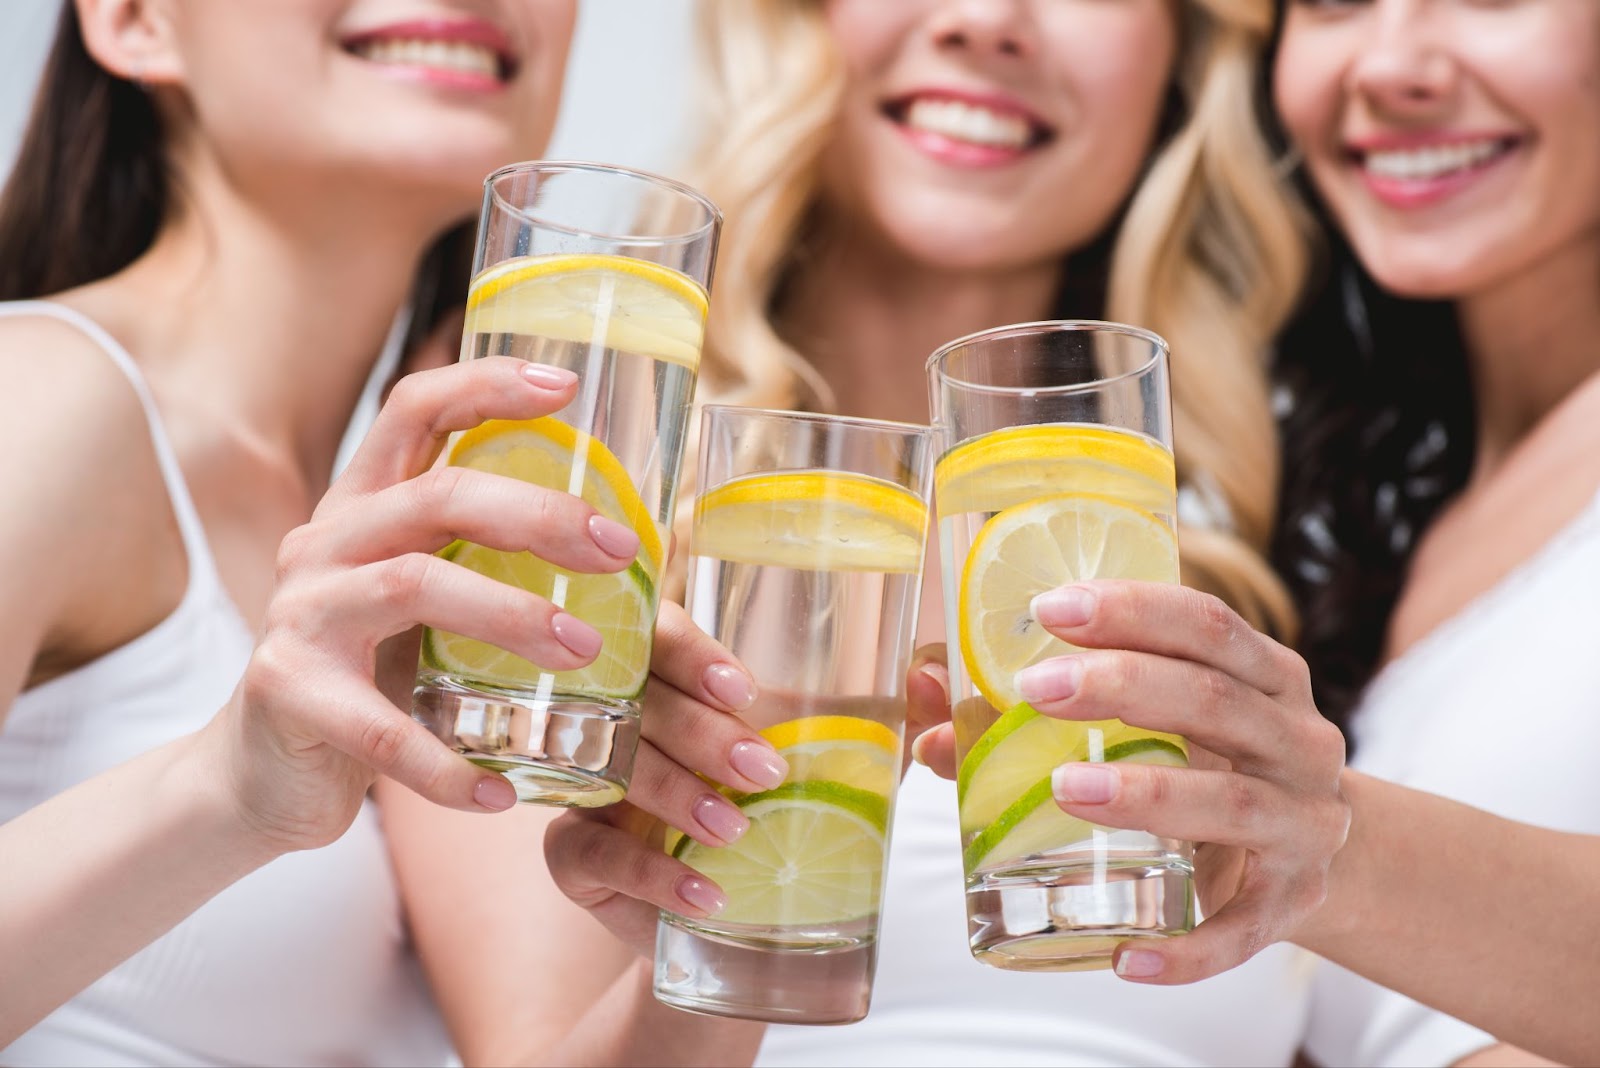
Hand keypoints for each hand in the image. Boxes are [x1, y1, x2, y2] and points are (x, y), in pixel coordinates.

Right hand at [203, 356, 644, 852]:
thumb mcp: (424, 604)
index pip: (413, 411)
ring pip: (414, 586)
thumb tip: (616, 545)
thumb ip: (482, 562)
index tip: (568, 385)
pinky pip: (380, 728)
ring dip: (511, 616)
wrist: (262, 774)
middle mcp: (324, 543)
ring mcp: (300, 614)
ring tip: (586, 653)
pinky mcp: (286, 692)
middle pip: (435, 495)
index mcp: (363, 508)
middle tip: (620, 549)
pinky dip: (447, 766)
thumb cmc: (369, 678)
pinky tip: (502, 792)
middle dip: (538, 514)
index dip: (485, 384)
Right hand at [545, 633, 953, 953]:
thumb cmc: (779, 816)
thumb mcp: (834, 765)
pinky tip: (703, 892)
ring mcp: (585, 781)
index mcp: (669, 676)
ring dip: (677, 796)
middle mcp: (617, 715)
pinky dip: (651, 871)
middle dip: (699, 732)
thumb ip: (882, 721)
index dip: (693, 654)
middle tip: (762, 770)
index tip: (745, 690)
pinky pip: (591, 850)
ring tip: (735, 831)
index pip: (661, 636)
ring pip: (613, 768)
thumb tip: (931, 679)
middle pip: (636, 699)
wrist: (733, 923)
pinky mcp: (571, 852)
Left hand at [914, 579, 1349, 984]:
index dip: (1132, 609)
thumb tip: (924, 694)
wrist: (1302, 858)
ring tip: (1066, 790)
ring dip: (1148, 795)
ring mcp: (1304, 824)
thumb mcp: (1149, 726)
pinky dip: (1188, 949)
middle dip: (1121, 686)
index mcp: (1263, 676)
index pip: (1205, 624)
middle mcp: (1296, 740)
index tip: (1050, 607)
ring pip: (1233, 804)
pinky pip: (1244, 931)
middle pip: (1213, 699)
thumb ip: (1037, 711)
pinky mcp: (1294, 904)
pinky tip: (1124, 959)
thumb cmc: (1204, 768)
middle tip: (1034, 690)